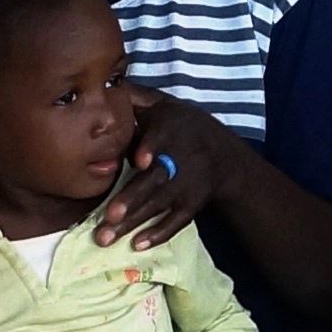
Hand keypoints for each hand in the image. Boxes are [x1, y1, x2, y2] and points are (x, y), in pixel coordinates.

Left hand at [94, 89, 240, 248]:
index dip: (152, 147)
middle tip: (109, 217)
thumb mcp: (167, 106)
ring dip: (134, 222)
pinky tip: (137, 245)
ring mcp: (188, 186)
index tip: (139, 161)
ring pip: (159, 205)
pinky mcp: (192, 205)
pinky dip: (158, 234)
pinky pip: (176, 222)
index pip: (163, 137)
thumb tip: (106, 86)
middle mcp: (182, 159)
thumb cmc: (185, 127)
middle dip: (132, 199)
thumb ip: (138, 99)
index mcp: (173, 130)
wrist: (225, 156)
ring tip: (108, 238)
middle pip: (155, 181)